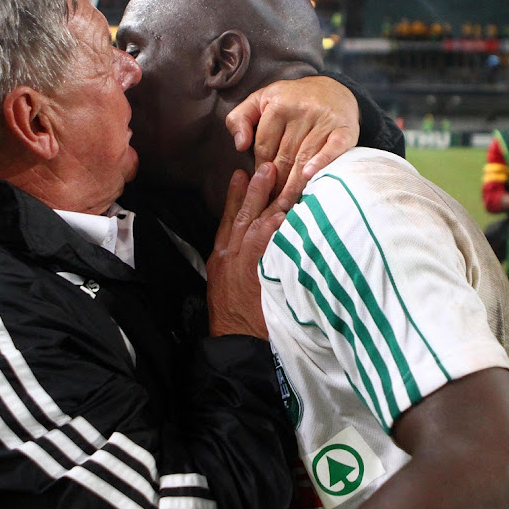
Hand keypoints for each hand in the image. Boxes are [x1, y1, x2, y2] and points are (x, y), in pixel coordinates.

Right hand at [206, 163, 284, 338]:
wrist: (234, 342)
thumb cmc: (234, 318)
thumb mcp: (225, 285)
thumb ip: (237, 262)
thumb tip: (252, 248)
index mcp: (221, 257)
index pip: (228, 219)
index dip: (234, 196)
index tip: (239, 174)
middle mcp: (231, 255)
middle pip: (243, 215)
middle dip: (253, 190)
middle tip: (265, 167)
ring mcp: (246, 263)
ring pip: (257, 224)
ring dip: (268, 201)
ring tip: (279, 179)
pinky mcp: (260, 272)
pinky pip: (270, 244)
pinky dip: (277, 228)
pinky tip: (288, 213)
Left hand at [226, 76, 359, 213]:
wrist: (333, 90)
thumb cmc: (289, 101)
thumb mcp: (259, 101)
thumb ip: (239, 119)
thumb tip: (239, 145)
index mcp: (278, 105)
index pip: (264, 147)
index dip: (259, 172)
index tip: (257, 192)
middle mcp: (301, 110)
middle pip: (284, 156)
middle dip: (275, 185)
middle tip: (268, 209)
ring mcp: (324, 119)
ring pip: (304, 157)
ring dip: (293, 184)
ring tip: (284, 205)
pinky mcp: (345, 128)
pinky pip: (333, 148)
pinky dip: (322, 162)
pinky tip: (310, 176)